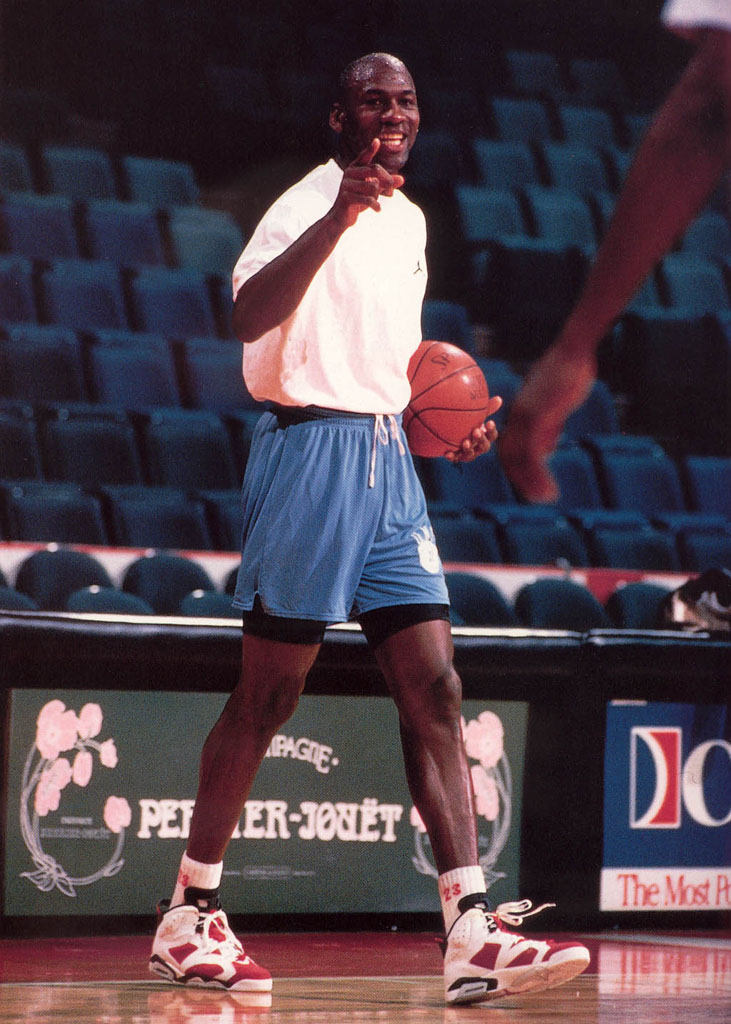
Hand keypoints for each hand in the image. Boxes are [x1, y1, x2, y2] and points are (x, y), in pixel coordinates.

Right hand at [331, 139, 404, 228]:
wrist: (341, 218)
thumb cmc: (358, 201)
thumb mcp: (373, 191)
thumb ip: (386, 184)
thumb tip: (402, 179)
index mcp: (354, 168)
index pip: (364, 156)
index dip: (370, 149)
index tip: (377, 141)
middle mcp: (349, 173)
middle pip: (375, 169)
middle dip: (388, 181)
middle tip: (392, 192)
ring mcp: (346, 185)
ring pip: (373, 186)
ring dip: (378, 196)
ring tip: (375, 202)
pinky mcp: (346, 197)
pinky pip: (367, 199)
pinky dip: (376, 205)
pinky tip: (378, 209)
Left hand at [445, 394, 501, 462]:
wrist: (449, 431)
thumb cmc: (467, 420)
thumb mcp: (476, 414)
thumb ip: (486, 408)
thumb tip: (499, 399)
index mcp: (485, 437)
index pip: (492, 435)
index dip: (492, 430)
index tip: (489, 422)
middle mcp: (478, 447)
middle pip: (484, 446)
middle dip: (481, 440)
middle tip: (476, 431)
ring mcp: (468, 454)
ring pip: (471, 455)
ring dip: (469, 449)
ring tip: (465, 442)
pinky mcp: (456, 457)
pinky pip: (455, 458)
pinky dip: (452, 456)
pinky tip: (447, 453)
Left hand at [500, 345, 596, 501]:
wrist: (573, 350)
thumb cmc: (568, 371)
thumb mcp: (554, 404)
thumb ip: (548, 427)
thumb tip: (545, 450)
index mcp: (519, 412)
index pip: (507, 444)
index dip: (513, 464)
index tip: (526, 480)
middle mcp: (517, 416)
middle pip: (507, 455)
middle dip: (519, 478)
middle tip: (535, 496)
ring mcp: (525, 417)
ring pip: (518, 459)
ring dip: (530, 483)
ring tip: (544, 499)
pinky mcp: (538, 418)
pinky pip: (533, 455)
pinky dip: (539, 476)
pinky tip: (551, 489)